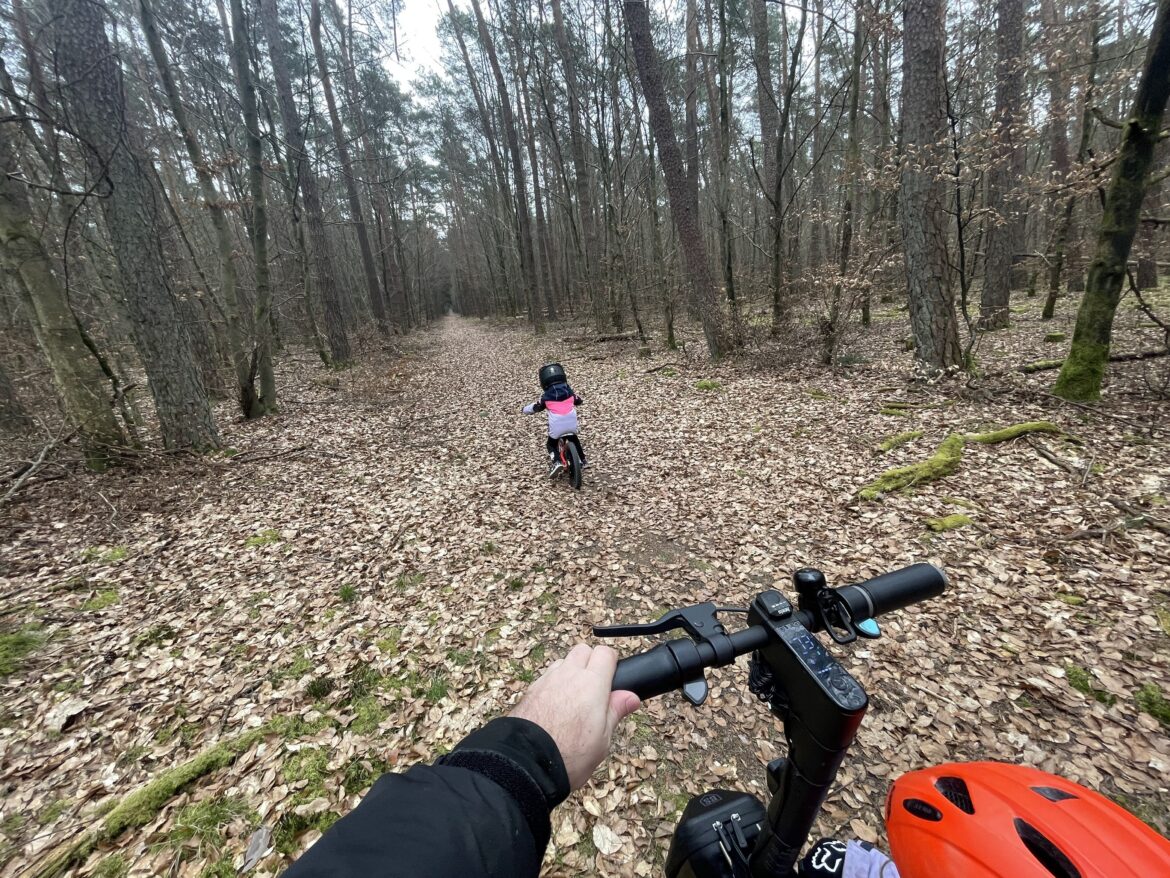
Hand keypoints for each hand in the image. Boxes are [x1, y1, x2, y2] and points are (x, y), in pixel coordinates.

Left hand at [509, 644, 639, 788]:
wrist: (527, 764)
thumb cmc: (569, 754)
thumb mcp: (602, 739)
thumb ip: (615, 711)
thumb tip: (631, 697)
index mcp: (592, 683)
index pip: (605, 653)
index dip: (611, 663)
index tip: (613, 678)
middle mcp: (568, 674)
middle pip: (583, 650)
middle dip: (590, 662)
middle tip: (595, 687)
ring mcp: (547, 680)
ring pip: (563, 662)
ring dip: (571, 672)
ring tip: (574, 699)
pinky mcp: (531, 690)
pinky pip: (547, 676)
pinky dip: (554, 684)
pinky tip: (556, 706)